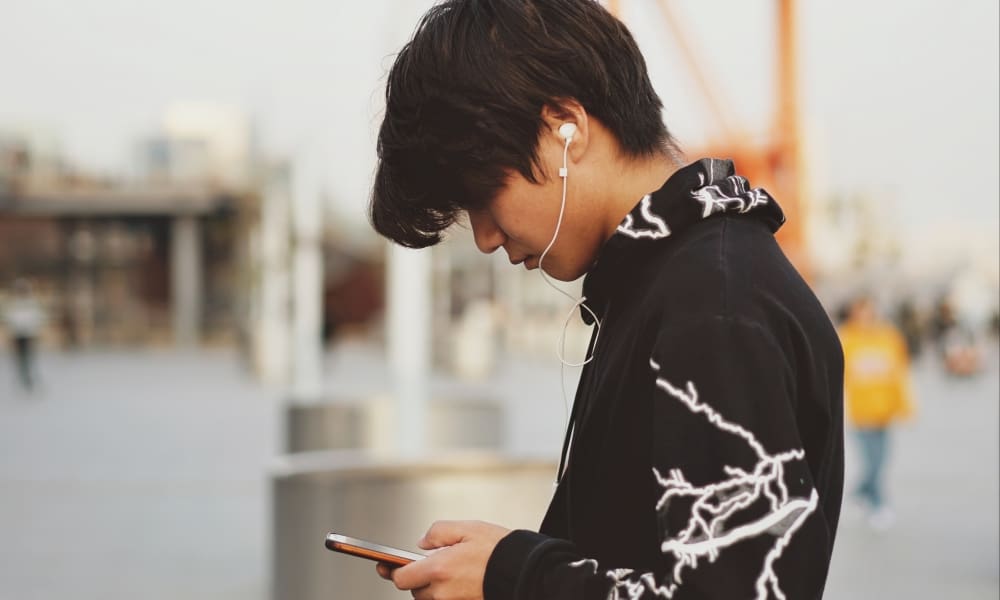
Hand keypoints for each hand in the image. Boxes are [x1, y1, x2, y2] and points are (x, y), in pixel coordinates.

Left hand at [376, 520, 510, 599]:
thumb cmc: (499, 549)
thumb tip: (422, 543)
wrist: (525, 571)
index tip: (385, 567)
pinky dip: (448, 593)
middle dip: (419, 577)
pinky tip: (462, 580)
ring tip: (453, 571)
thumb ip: (437, 532)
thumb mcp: (466, 528)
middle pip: (415, 590)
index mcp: (439, 568)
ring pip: (431, 598)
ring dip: (434, 587)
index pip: (402, 578)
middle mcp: (443, 592)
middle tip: (435, 563)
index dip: (393, 571)